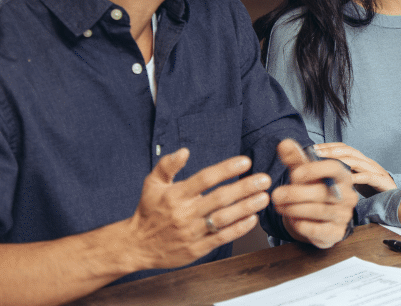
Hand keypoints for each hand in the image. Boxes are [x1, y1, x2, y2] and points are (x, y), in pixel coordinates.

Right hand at [126, 148, 271, 270]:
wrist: (136, 246)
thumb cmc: (148, 211)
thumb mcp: (152, 184)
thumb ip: (167, 165)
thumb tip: (184, 151)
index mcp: (175, 195)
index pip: (205, 179)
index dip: (226, 169)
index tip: (246, 161)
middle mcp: (185, 214)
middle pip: (219, 198)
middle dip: (244, 188)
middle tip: (265, 179)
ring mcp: (191, 233)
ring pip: (223, 219)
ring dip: (246, 208)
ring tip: (264, 197)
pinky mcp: (196, 249)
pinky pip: (221, 238)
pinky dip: (238, 229)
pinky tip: (252, 218)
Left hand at [273, 138, 357, 248]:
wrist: (318, 218)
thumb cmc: (312, 189)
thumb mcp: (303, 172)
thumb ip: (294, 158)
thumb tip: (284, 143)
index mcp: (343, 175)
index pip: (334, 168)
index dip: (313, 169)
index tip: (294, 174)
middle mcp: (348, 195)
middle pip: (324, 192)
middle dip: (296, 193)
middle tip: (276, 194)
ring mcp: (344, 215)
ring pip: (320, 211)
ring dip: (295, 208)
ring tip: (279, 206)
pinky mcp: (336, 233)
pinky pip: (318, 229)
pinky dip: (302, 225)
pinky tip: (293, 220)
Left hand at [313, 142, 396, 191]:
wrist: (396, 201)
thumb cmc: (372, 192)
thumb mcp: (354, 181)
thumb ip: (342, 175)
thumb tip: (319, 172)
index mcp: (361, 161)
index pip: (344, 148)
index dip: (329, 146)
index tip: (313, 148)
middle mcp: (368, 163)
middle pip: (349, 151)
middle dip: (332, 150)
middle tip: (316, 153)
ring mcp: (376, 171)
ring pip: (358, 161)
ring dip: (341, 161)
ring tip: (327, 164)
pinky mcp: (382, 182)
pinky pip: (369, 177)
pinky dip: (357, 177)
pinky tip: (346, 180)